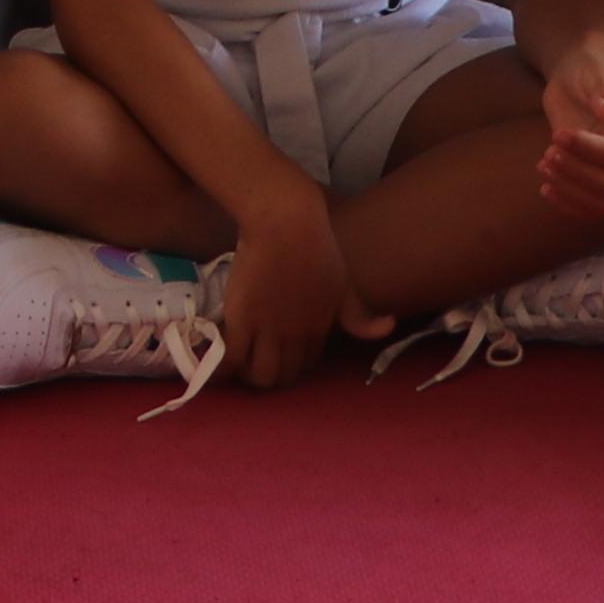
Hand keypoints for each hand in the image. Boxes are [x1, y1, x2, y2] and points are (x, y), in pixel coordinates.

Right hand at [216, 184, 359, 388]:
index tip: (280, 354)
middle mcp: (296, 337)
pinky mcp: (242, 320)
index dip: (292, 364)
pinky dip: (222, 369)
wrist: (287, 225)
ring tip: (236, 364)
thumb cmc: (317, 247)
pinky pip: (231, 359)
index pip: (307, 364)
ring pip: (260, 376)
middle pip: (284, 376)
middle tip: (255, 362)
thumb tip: (389, 325)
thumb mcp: (344, 284)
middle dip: (271, 376)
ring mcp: (268, 330)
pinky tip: (214, 367)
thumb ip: (360, 312)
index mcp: (320, 328)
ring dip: (248, 376)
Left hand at [536, 45, 603, 217]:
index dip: (588, 151)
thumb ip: (603, 90)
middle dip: (577, 174)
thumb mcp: (595, 69)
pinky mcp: (589, 170)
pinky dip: (567, 204)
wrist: (577, 70)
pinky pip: (588, 203)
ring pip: (602, 201)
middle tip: (547, 154)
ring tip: (543, 167)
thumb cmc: (588, 66)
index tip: (559, 134)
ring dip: (570, 191)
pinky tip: (545, 188)